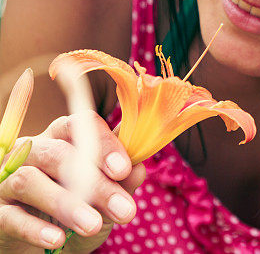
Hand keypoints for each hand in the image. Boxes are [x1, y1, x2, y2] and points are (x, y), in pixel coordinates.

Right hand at [0, 111, 145, 252]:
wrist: (51, 247)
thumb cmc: (81, 210)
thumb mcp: (106, 198)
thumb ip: (122, 181)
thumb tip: (138, 168)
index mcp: (63, 138)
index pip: (80, 125)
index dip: (103, 144)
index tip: (124, 169)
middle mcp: (33, 152)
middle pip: (59, 155)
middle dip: (95, 182)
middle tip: (123, 209)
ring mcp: (9, 181)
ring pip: (29, 180)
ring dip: (65, 203)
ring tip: (93, 225)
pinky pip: (10, 216)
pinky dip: (35, 228)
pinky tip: (58, 239)